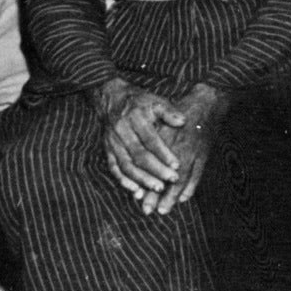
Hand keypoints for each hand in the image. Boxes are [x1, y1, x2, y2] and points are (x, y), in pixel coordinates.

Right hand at [101, 80, 183, 205]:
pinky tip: (137, 192)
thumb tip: (183, 121)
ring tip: (158, 188)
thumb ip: (169, 112)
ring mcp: (113, 142)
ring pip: (126, 165)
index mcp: (135, 117)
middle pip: (138, 154)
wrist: (112, 99)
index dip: (164, 153)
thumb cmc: (140, 102)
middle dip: (156, 170)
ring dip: (142, 179)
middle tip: (171, 180)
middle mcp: (121, 130)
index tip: (177, 165)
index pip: (150, 139)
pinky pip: (114, 169)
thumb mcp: (155, 101)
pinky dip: (124, 181)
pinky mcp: (107, 150)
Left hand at [148, 86, 224, 217]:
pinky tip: (183, 198)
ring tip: (164, 210)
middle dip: (157, 195)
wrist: (205, 103)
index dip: (146, 183)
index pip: (154, 167)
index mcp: (166, 141)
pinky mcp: (203, 155)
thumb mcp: (160, 121)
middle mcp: (179, 150)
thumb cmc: (179, 111)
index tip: (138, 197)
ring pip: (182, 180)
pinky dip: (190, 188)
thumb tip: (133, 156)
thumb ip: (149, 139)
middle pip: (167, 178)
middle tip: (149, 211)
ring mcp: (193, 154)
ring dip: (173, 197)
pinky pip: (197, 176)